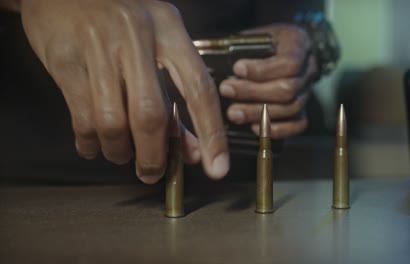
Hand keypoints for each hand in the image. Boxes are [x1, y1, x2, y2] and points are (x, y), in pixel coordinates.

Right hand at [20, 0, 228, 182]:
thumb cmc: (120, 19)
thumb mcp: (157, 44)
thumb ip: (176, 97)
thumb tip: (191, 149)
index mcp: (169, 28)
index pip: (199, 88)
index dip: (211, 133)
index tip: (217, 167)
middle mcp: (137, 35)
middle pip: (151, 114)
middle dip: (153, 155)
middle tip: (152, 172)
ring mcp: (98, 46)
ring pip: (112, 122)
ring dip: (119, 151)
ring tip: (121, 154)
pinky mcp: (65, 59)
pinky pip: (81, 117)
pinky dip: (90, 142)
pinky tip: (94, 145)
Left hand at [219, 24, 316, 138]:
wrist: (285, 48)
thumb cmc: (267, 42)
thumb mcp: (258, 34)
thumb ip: (243, 45)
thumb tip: (216, 57)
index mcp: (299, 45)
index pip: (289, 62)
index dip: (262, 69)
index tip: (237, 69)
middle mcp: (308, 70)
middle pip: (287, 89)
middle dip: (253, 92)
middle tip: (227, 90)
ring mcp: (307, 92)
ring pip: (290, 108)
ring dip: (258, 112)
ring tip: (233, 113)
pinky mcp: (303, 110)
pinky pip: (298, 125)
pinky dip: (276, 129)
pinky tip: (255, 127)